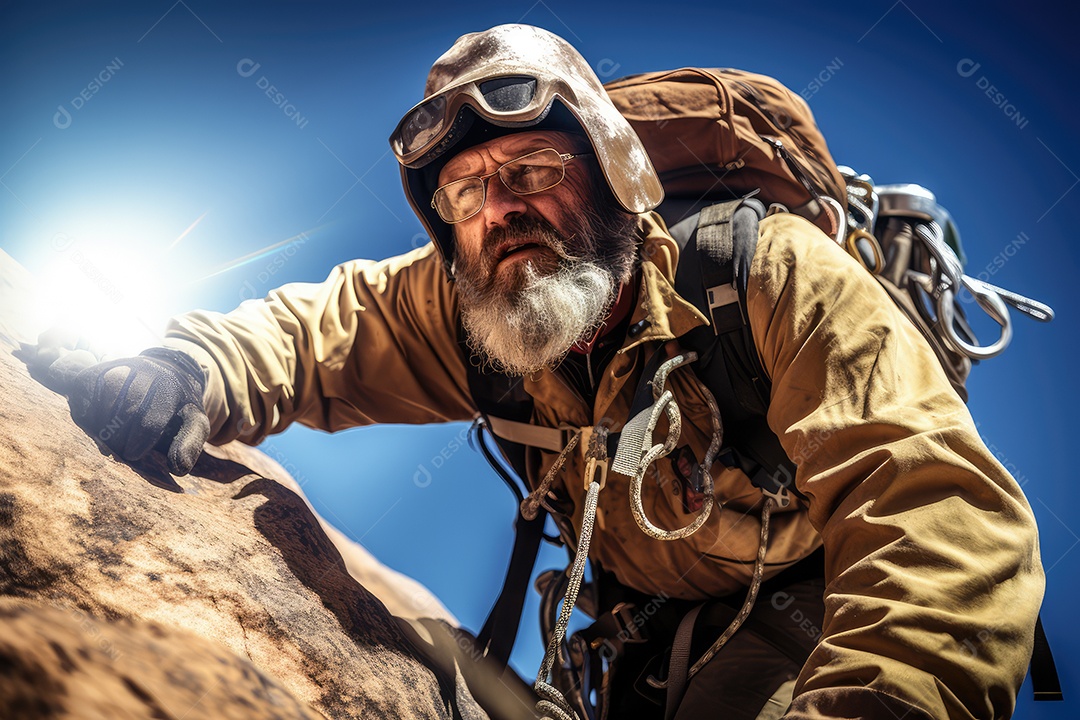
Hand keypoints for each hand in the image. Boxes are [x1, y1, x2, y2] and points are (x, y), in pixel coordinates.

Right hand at [67, 348, 210, 474]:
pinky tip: (96, 425)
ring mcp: (116, 368)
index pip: (149, 421)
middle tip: (121, 451)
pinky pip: (82, 398)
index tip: (134, 455)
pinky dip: (85, 417)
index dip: (138, 446)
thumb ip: (189, 445)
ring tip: (110, 440)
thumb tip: (178, 469)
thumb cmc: (177, 406)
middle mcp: (144, 372)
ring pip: (101, 405)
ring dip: (102, 430)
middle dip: (120, 440)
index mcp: (170, 387)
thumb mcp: (194, 423)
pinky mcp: (92, 372)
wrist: (164, 373)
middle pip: (123, 415)